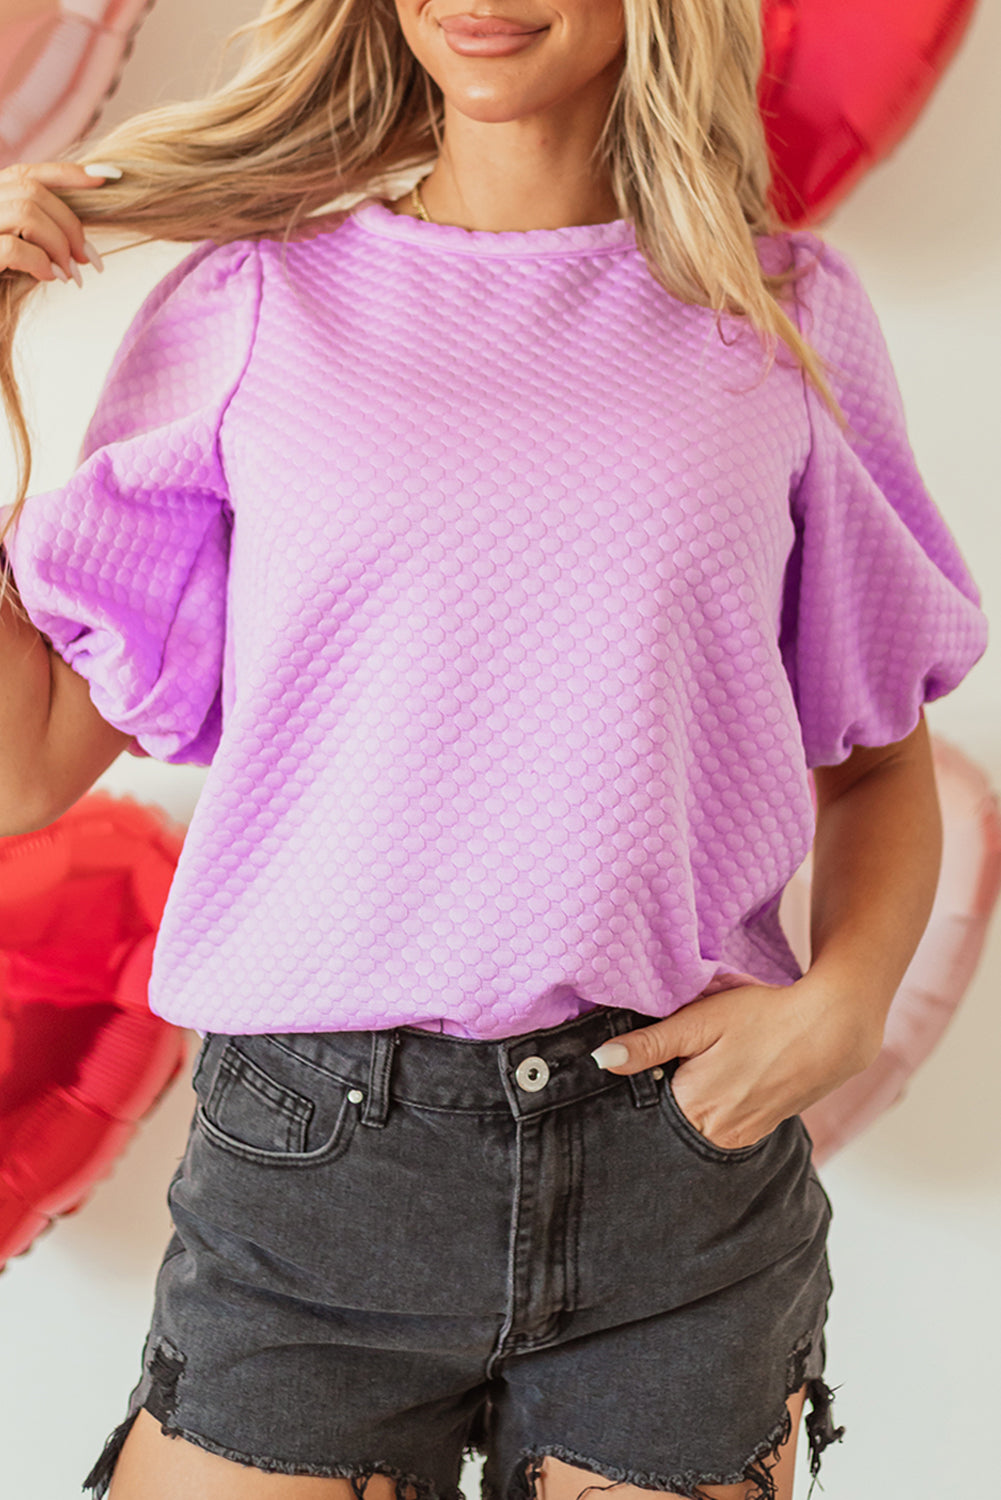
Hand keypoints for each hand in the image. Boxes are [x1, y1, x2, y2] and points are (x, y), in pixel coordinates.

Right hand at [0, 160, 113, 285]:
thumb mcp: (16, 252)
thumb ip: (38, 235)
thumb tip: (81, 241)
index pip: (27, 173)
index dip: (68, 173)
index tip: (106, 178)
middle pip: (32, 191)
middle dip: (70, 224)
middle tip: (88, 259)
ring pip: (26, 212)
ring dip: (59, 244)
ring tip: (69, 274)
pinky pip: (13, 247)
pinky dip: (40, 262)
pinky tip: (49, 277)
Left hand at [591, 978, 883, 1150]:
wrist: (831, 1030)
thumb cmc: (764, 1018)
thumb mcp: (700, 1022)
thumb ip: (650, 1045)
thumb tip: (602, 1060)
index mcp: (692, 1109)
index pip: (644, 1107)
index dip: (645, 1079)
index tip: (655, 1059)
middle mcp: (716, 1135)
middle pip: (670, 1116)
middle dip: (671, 1086)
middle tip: (691, 1052)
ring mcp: (741, 1138)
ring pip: (697, 1119)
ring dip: (697, 1093)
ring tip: (718, 1059)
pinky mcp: (761, 1131)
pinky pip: (724, 1122)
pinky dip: (720, 1099)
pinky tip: (734, 1070)